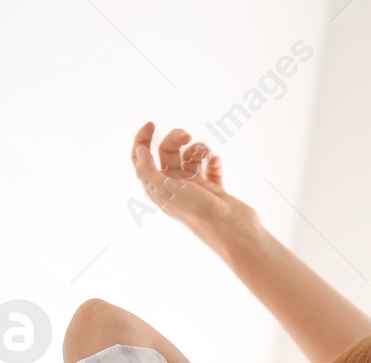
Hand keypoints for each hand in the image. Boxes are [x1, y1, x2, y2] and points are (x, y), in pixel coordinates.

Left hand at [131, 122, 257, 238]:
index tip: (151, 124)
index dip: (142, 140)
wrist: (231, 229)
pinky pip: (211, 166)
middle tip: (186, 135)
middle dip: (176, 138)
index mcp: (158, 189)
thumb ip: (146, 170)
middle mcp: (175, 187)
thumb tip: (140, 152)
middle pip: (168, 152)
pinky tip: (215, 163)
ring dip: (198, 148)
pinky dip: (213, 160)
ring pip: (191, 156)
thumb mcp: (162, 189)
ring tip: (206, 154)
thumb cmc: (196, 210)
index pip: (141, 160)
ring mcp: (196, 188)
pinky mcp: (215, 189)